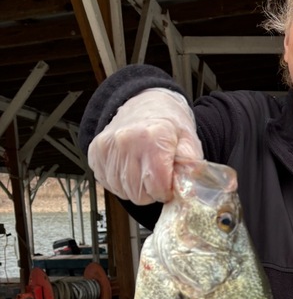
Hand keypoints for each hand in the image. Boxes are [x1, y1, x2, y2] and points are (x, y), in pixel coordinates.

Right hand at [87, 88, 203, 204]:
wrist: (145, 105)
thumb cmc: (169, 126)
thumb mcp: (189, 142)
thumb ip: (191, 168)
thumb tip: (189, 193)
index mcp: (152, 138)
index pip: (158, 187)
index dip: (167, 191)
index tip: (169, 181)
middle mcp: (126, 141)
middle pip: (139, 194)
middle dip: (151, 191)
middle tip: (157, 174)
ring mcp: (108, 147)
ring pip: (123, 192)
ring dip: (135, 187)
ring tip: (142, 168)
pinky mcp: (95, 152)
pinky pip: (108, 184)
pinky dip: (121, 182)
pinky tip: (129, 166)